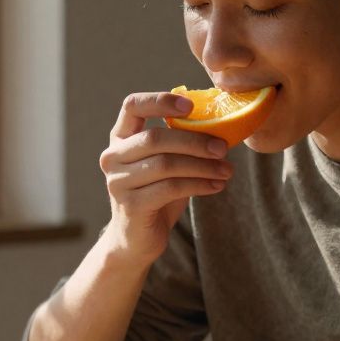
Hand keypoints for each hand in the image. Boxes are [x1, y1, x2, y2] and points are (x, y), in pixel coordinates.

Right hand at [98, 91, 232, 264]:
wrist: (137, 240)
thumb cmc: (156, 195)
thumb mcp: (167, 164)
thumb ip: (181, 144)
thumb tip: (224, 126)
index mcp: (120, 138)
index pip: (132, 106)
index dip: (160, 101)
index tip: (190, 106)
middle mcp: (112, 157)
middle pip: (155, 138)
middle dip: (194, 141)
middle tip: (223, 148)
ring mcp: (118, 182)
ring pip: (165, 164)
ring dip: (202, 166)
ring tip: (226, 170)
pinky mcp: (131, 205)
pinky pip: (170, 188)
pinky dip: (198, 185)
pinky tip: (217, 186)